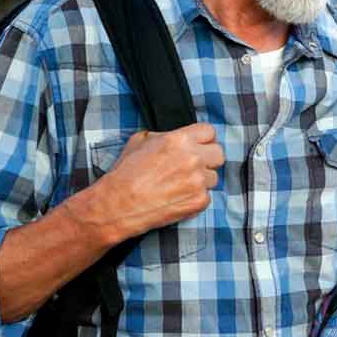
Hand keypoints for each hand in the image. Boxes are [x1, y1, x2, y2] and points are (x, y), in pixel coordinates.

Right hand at [84, 123, 224, 244]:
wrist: (118, 204)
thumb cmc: (126, 173)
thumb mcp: (140, 141)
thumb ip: (165, 135)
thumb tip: (177, 137)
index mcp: (180, 140)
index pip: (209, 132)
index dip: (203, 140)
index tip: (198, 147)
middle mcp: (193, 158)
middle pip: (219, 153)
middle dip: (208, 159)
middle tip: (193, 166)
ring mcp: (198, 181)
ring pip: (214, 177)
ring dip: (202, 180)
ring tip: (180, 185)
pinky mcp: (199, 201)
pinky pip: (207, 196)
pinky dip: (195, 198)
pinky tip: (178, 197)